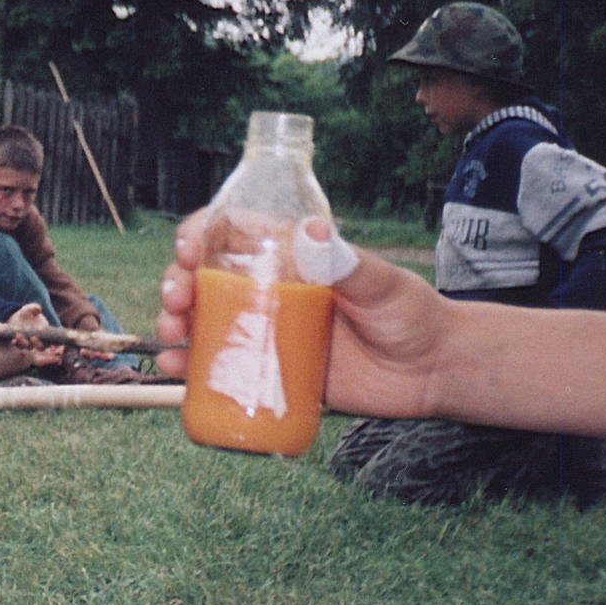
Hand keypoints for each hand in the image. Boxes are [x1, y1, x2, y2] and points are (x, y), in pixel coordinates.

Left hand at [5, 303, 51, 351]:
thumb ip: (34, 308)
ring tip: (19, 335)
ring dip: (24, 343)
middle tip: (33, 338)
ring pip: (28, 347)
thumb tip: (38, 308)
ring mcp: (29, 342)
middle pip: (40, 347)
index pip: (51, 342)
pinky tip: (13, 341)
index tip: (52, 345)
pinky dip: (16, 344)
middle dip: (37, 344)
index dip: (54, 347)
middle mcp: (38, 340)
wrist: (17, 317)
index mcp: (45, 334)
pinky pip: (19, 345)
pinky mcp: (20, 343)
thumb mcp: (30, 309)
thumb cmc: (28, 313)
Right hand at [156, 211, 442, 418]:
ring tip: (172, 336)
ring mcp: (265, 332)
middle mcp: (269, 291)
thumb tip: (310, 232)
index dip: (199, 235)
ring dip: (175, 323)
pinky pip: (220, 368)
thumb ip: (346, 262)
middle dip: (176, 284)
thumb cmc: (412, 314)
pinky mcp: (268, 371)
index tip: (187, 251)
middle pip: (204, 279)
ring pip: (203, 321)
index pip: (232, 233)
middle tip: (176, 301)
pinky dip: (190, 368)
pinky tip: (178, 371)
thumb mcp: (381, 282)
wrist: (433, 372)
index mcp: (289, 258)